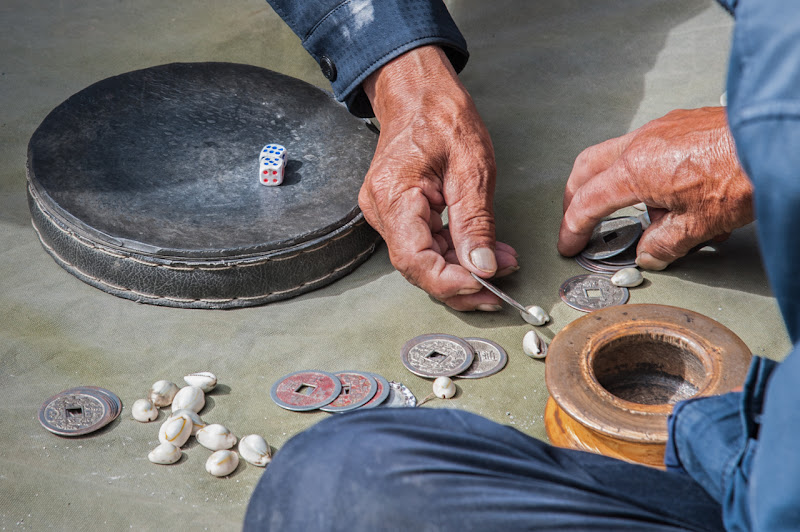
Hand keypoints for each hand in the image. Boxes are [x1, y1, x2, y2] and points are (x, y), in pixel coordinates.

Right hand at [360, 46, 517, 309]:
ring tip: (501, 264)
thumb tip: (483, 268)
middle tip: (501, 287)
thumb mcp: (472, 168)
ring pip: (423, 260)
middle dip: (461, 282)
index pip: (414, 259)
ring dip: (462, 270)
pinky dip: (454, 253)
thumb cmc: (441, 117)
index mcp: (394, 196)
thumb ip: (476, 223)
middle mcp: (381, 211)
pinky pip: (424, 245)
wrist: (418, 93)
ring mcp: (387, 214)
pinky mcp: (398, 214)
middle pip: (418, 267)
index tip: (485, 286)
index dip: (449, 281)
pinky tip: (483, 253)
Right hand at [558, 107, 753, 269]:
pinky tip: (664, 189)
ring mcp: (660, 128)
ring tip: (632, 211)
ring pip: (615, 154)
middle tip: (577, 220)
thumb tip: (650, 252)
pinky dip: (639, 169)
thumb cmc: (743, 173)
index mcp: (634, 169)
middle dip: (575, 197)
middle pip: (586, 168)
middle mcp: (640, 143)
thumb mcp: (698, 225)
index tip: (569, 244)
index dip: (573, 228)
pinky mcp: (681, 123)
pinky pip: (644, 146)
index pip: (587, 203)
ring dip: (611, 182)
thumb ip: (664, 244)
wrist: (778, 138)